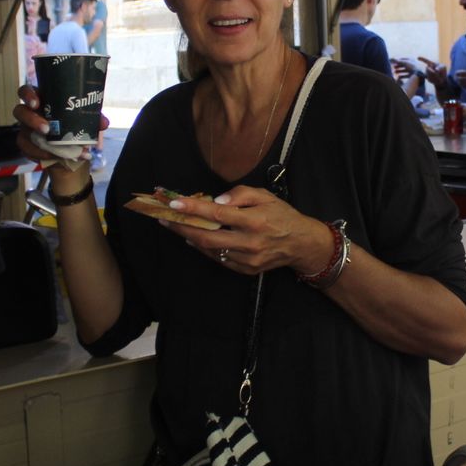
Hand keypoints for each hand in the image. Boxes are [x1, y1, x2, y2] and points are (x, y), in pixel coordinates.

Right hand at [13, 84, 108, 172]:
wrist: (72, 150)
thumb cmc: (74, 126)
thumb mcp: (85, 120)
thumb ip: (94, 119)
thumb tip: (103, 123)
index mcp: (42, 100)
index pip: (26, 91)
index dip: (27, 95)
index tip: (36, 103)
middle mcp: (30, 113)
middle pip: (20, 111)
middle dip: (31, 119)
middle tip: (47, 129)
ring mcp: (26, 130)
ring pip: (22, 134)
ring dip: (37, 142)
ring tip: (54, 149)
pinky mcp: (26, 145)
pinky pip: (27, 150)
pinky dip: (41, 155)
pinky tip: (54, 157)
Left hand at [154, 185, 331, 275]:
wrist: (301, 244)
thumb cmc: (281, 215)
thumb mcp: (265, 195)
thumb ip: (240, 194)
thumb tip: (216, 201)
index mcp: (255, 220)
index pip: (218, 214)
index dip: (194, 209)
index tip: (174, 203)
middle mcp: (250, 242)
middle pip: (207, 237)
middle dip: (182, 227)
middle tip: (164, 217)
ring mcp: (247, 259)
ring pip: (210, 250)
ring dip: (189, 237)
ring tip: (175, 225)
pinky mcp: (246, 270)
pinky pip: (219, 259)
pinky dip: (204, 248)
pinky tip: (195, 238)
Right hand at [418, 57, 450, 91]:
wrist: (442, 79)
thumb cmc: (443, 71)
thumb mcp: (443, 67)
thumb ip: (440, 67)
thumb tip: (436, 69)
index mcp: (431, 64)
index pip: (426, 61)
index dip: (422, 59)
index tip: (417, 57)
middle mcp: (428, 68)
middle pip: (428, 69)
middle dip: (433, 72)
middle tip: (439, 72)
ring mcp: (427, 73)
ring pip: (430, 74)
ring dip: (436, 76)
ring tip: (439, 76)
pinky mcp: (428, 78)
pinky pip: (431, 79)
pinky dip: (435, 79)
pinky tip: (437, 79)